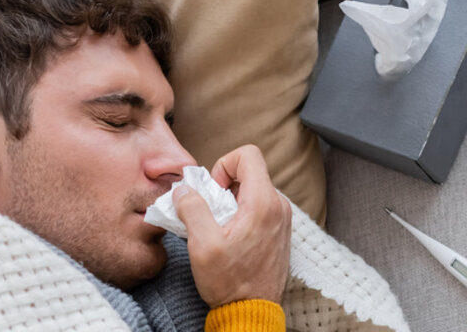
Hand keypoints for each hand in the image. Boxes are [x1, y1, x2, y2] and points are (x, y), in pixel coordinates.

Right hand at [174, 145, 291, 306]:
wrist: (252, 312)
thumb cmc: (230, 282)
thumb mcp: (202, 244)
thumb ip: (192, 208)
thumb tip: (184, 190)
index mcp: (263, 203)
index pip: (248, 154)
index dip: (224, 165)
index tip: (213, 191)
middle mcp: (279, 206)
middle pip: (250, 172)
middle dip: (225, 186)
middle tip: (211, 214)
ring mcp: (282, 219)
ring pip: (254, 190)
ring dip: (232, 202)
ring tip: (220, 229)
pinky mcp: (280, 232)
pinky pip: (260, 208)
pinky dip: (242, 214)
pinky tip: (231, 238)